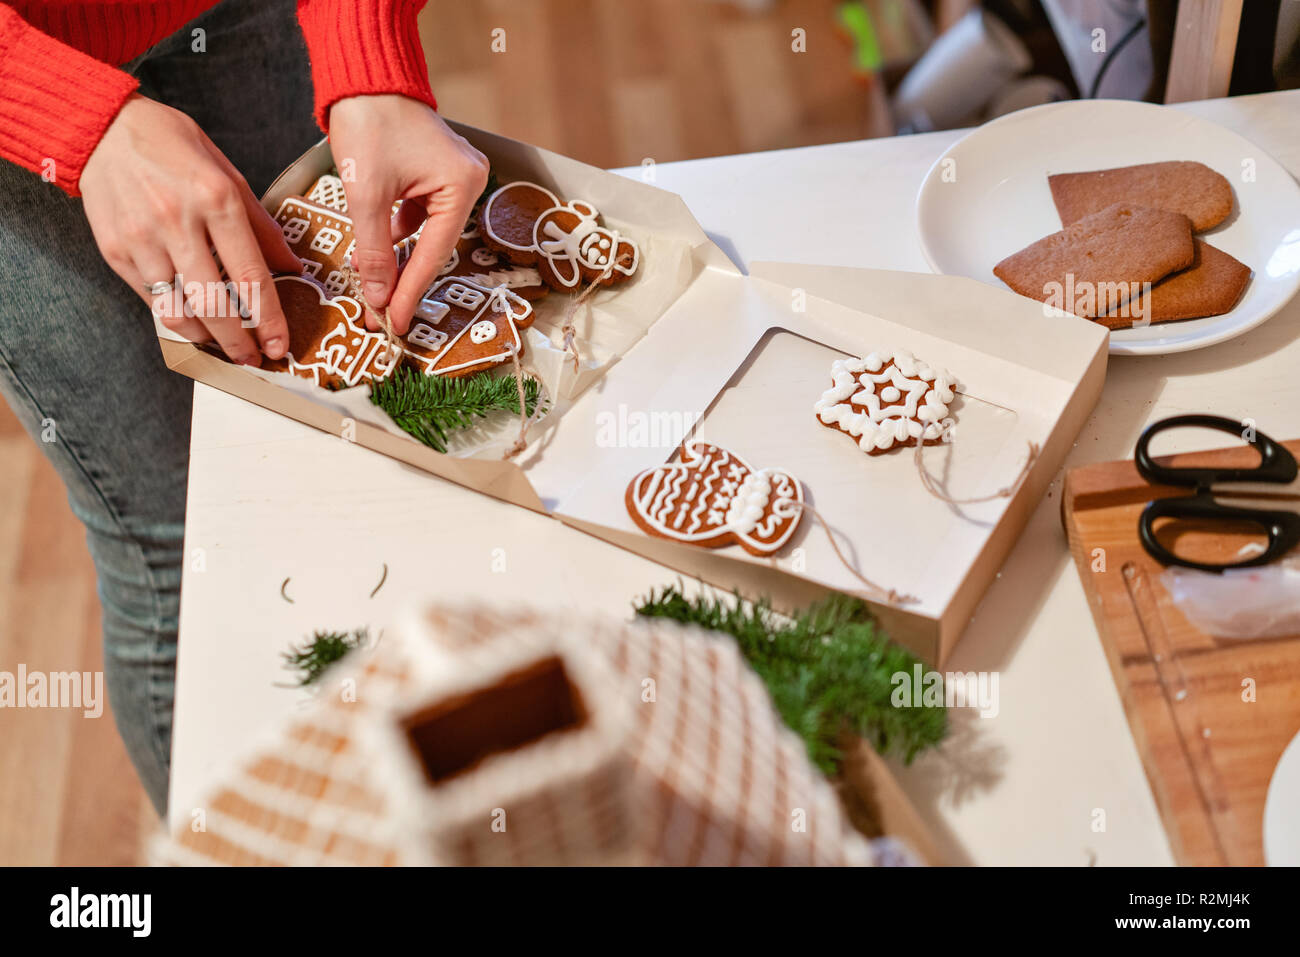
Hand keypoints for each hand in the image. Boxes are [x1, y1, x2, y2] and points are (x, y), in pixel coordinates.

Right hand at [80, 94, 300, 364]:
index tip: (281, 344)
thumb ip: (261, 224)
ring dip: (207, 338)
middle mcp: (178, 221)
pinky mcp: (116, 251)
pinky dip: (176, 319)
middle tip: (255, 359)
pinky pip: (152, 300)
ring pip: (179, 311)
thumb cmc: (173, 146)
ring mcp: (142, 239)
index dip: (270, 319)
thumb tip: (292, 267)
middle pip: (215, 303)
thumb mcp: (227, 172)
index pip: (251, 275)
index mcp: (216, 198)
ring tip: (225, 345)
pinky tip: (194, 324)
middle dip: (239, 342)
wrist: (102, 127)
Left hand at [328, 95, 488, 334]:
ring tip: (373, 285)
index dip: (411, 291)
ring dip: (397, 257)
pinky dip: (397, 233)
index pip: (435, 252)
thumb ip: (374, 250)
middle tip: (381, 313)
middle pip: (434, 246)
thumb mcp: (366, 194)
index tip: (394, 322)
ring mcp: (453, 177)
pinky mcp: (434, 175)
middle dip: (403, 278)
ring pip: (425, 234)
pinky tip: (376, 248)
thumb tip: (378, 296)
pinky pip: (420, 216)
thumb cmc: (370, 121)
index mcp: (463, 184)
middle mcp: (468, 182)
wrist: (362, 76)